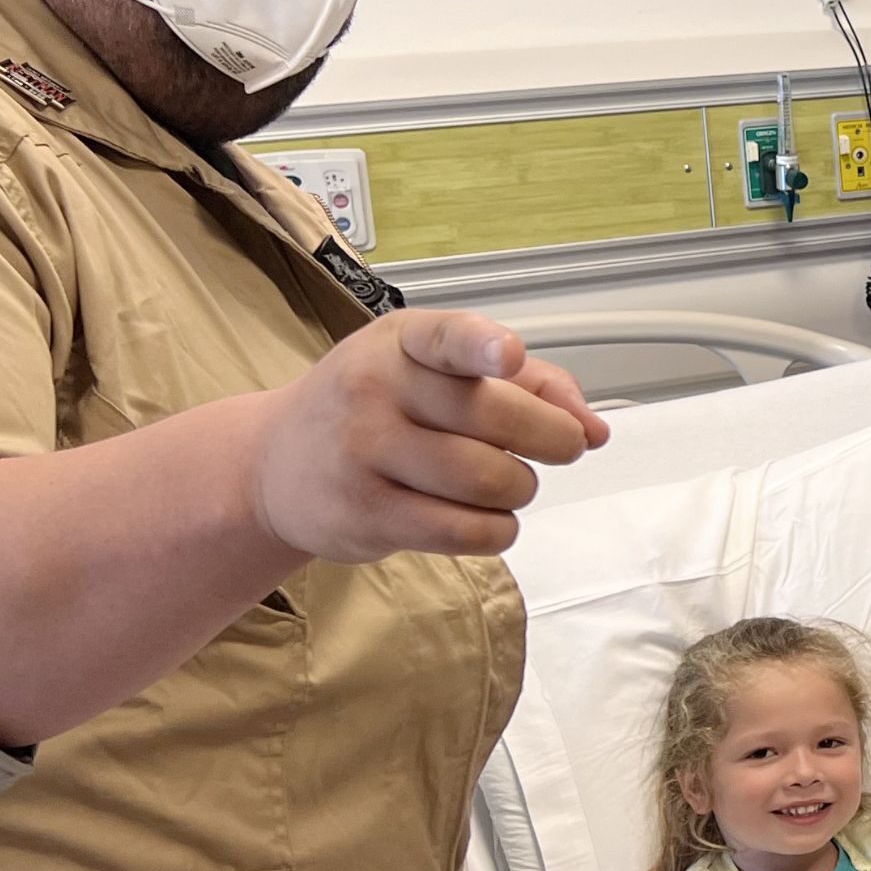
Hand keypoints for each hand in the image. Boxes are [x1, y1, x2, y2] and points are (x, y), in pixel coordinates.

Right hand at [247, 309, 607, 563]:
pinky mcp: (367, 514)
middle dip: (554, 438)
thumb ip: (528, 382)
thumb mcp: (436, 368)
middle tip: (562, 445)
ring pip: (488, 481)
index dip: (482, 346)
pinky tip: (487, 517)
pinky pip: (465, 531)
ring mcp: (366, 454)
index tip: (508, 354)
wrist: (275, 464)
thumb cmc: (375, 406)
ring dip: (521, 488)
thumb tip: (595, 427)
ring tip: (508, 482)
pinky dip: (498, 530)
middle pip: (496, 420)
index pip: (446, 339)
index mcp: (402, 342)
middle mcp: (377, 391)